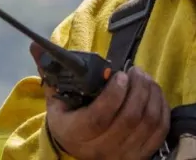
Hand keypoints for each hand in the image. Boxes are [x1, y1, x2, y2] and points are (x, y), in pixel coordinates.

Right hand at [31, 43, 169, 159]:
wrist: (78, 144)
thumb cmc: (69, 114)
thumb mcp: (56, 95)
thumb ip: (49, 70)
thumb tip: (35, 45)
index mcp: (75, 132)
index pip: (99, 118)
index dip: (114, 95)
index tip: (120, 75)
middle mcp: (99, 149)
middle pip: (128, 119)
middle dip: (137, 89)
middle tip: (135, 71)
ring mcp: (122, 155)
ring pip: (147, 123)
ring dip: (150, 95)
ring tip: (144, 78)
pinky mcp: (140, 155)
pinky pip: (159, 131)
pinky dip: (160, 108)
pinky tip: (153, 92)